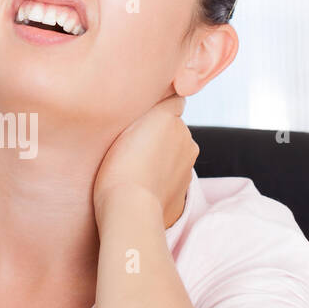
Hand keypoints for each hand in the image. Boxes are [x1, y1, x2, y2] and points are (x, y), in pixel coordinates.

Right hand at [93, 91, 198, 228]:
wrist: (130, 208)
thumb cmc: (120, 165)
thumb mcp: (129, 123)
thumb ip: (151, 107)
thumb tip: (168, 99)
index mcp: (173, 120)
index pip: (172, 104)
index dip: (157, 111)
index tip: (140, 121)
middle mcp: (187, 140)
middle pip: (173, 131)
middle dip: (159, 136)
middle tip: (132, 148)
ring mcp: (188, 168)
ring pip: (174, 155)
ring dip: (161, 159)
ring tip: (136, 170)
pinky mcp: (184, 192)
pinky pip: (172, 179)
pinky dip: (162, 180)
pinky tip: (143, 187)